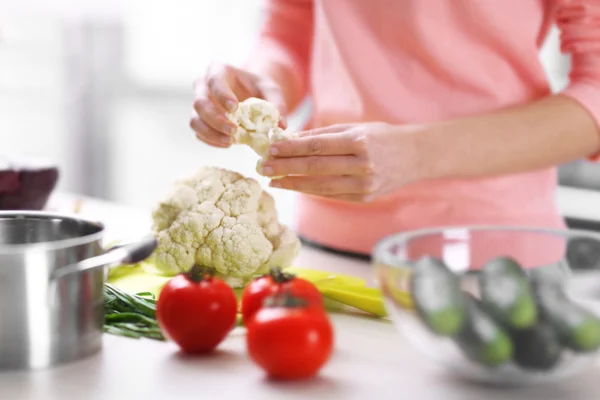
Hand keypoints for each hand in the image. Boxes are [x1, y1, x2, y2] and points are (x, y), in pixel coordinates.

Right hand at [190, 63, 286, 147]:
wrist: (251, 94)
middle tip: (233, 131)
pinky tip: (227, 144)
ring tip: (230, 142)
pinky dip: (211, 140)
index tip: (235, 108)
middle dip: (216, 119)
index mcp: (219, 71)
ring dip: (211, 133)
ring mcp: (199, 105)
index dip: (222, 95)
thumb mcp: (271, 90)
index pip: (214, 81)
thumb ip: (277, 104)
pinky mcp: (200, 121)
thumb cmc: (259, 88)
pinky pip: (199, 133)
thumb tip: (281, 126)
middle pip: (200, 103)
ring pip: (195, 120)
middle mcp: (203, 86)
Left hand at [261, 122, 424, 201]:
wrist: (415, 156)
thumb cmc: (381, 137)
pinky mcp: (364, 198)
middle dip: (286, 168)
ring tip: (274, 181)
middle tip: (264, 168)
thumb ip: (322, 135)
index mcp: (359, 142)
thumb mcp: (354, 128)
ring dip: (294, 184)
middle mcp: (362, 165)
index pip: (316, 146)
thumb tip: (289, 139)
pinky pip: (331, 195)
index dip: (291, 148)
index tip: (270, 149)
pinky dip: (311, 191)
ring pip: (320, 186)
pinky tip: (295, 186)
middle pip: (315, 167)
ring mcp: (364, 185)